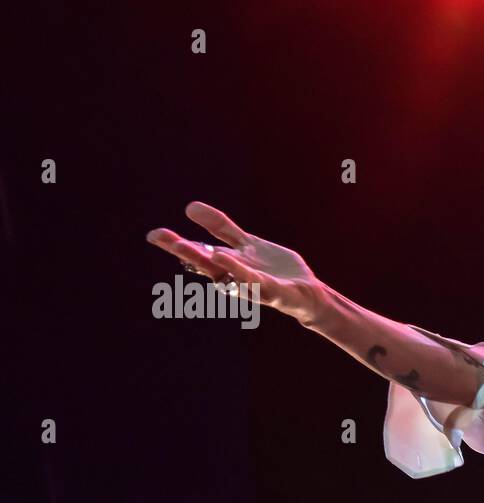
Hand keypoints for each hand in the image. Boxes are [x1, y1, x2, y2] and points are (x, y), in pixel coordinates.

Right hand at [146, 202, 324, 324]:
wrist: (307, 293)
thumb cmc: (274, 271)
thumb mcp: (245, 243)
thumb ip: (221, 228)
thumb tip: (190, 207)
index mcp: (227, 264)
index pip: (199, 252)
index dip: (176, 244)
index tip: (154, 235)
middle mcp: (235, 276)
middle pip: (207, 264)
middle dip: (186, 252)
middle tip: (163, 239)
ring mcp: (253, 285)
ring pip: (229, 275)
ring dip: (214, 263)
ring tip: (195, 249)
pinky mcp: (273, 292)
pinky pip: (255, 283)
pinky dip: (242, 274)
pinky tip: (228, 260)